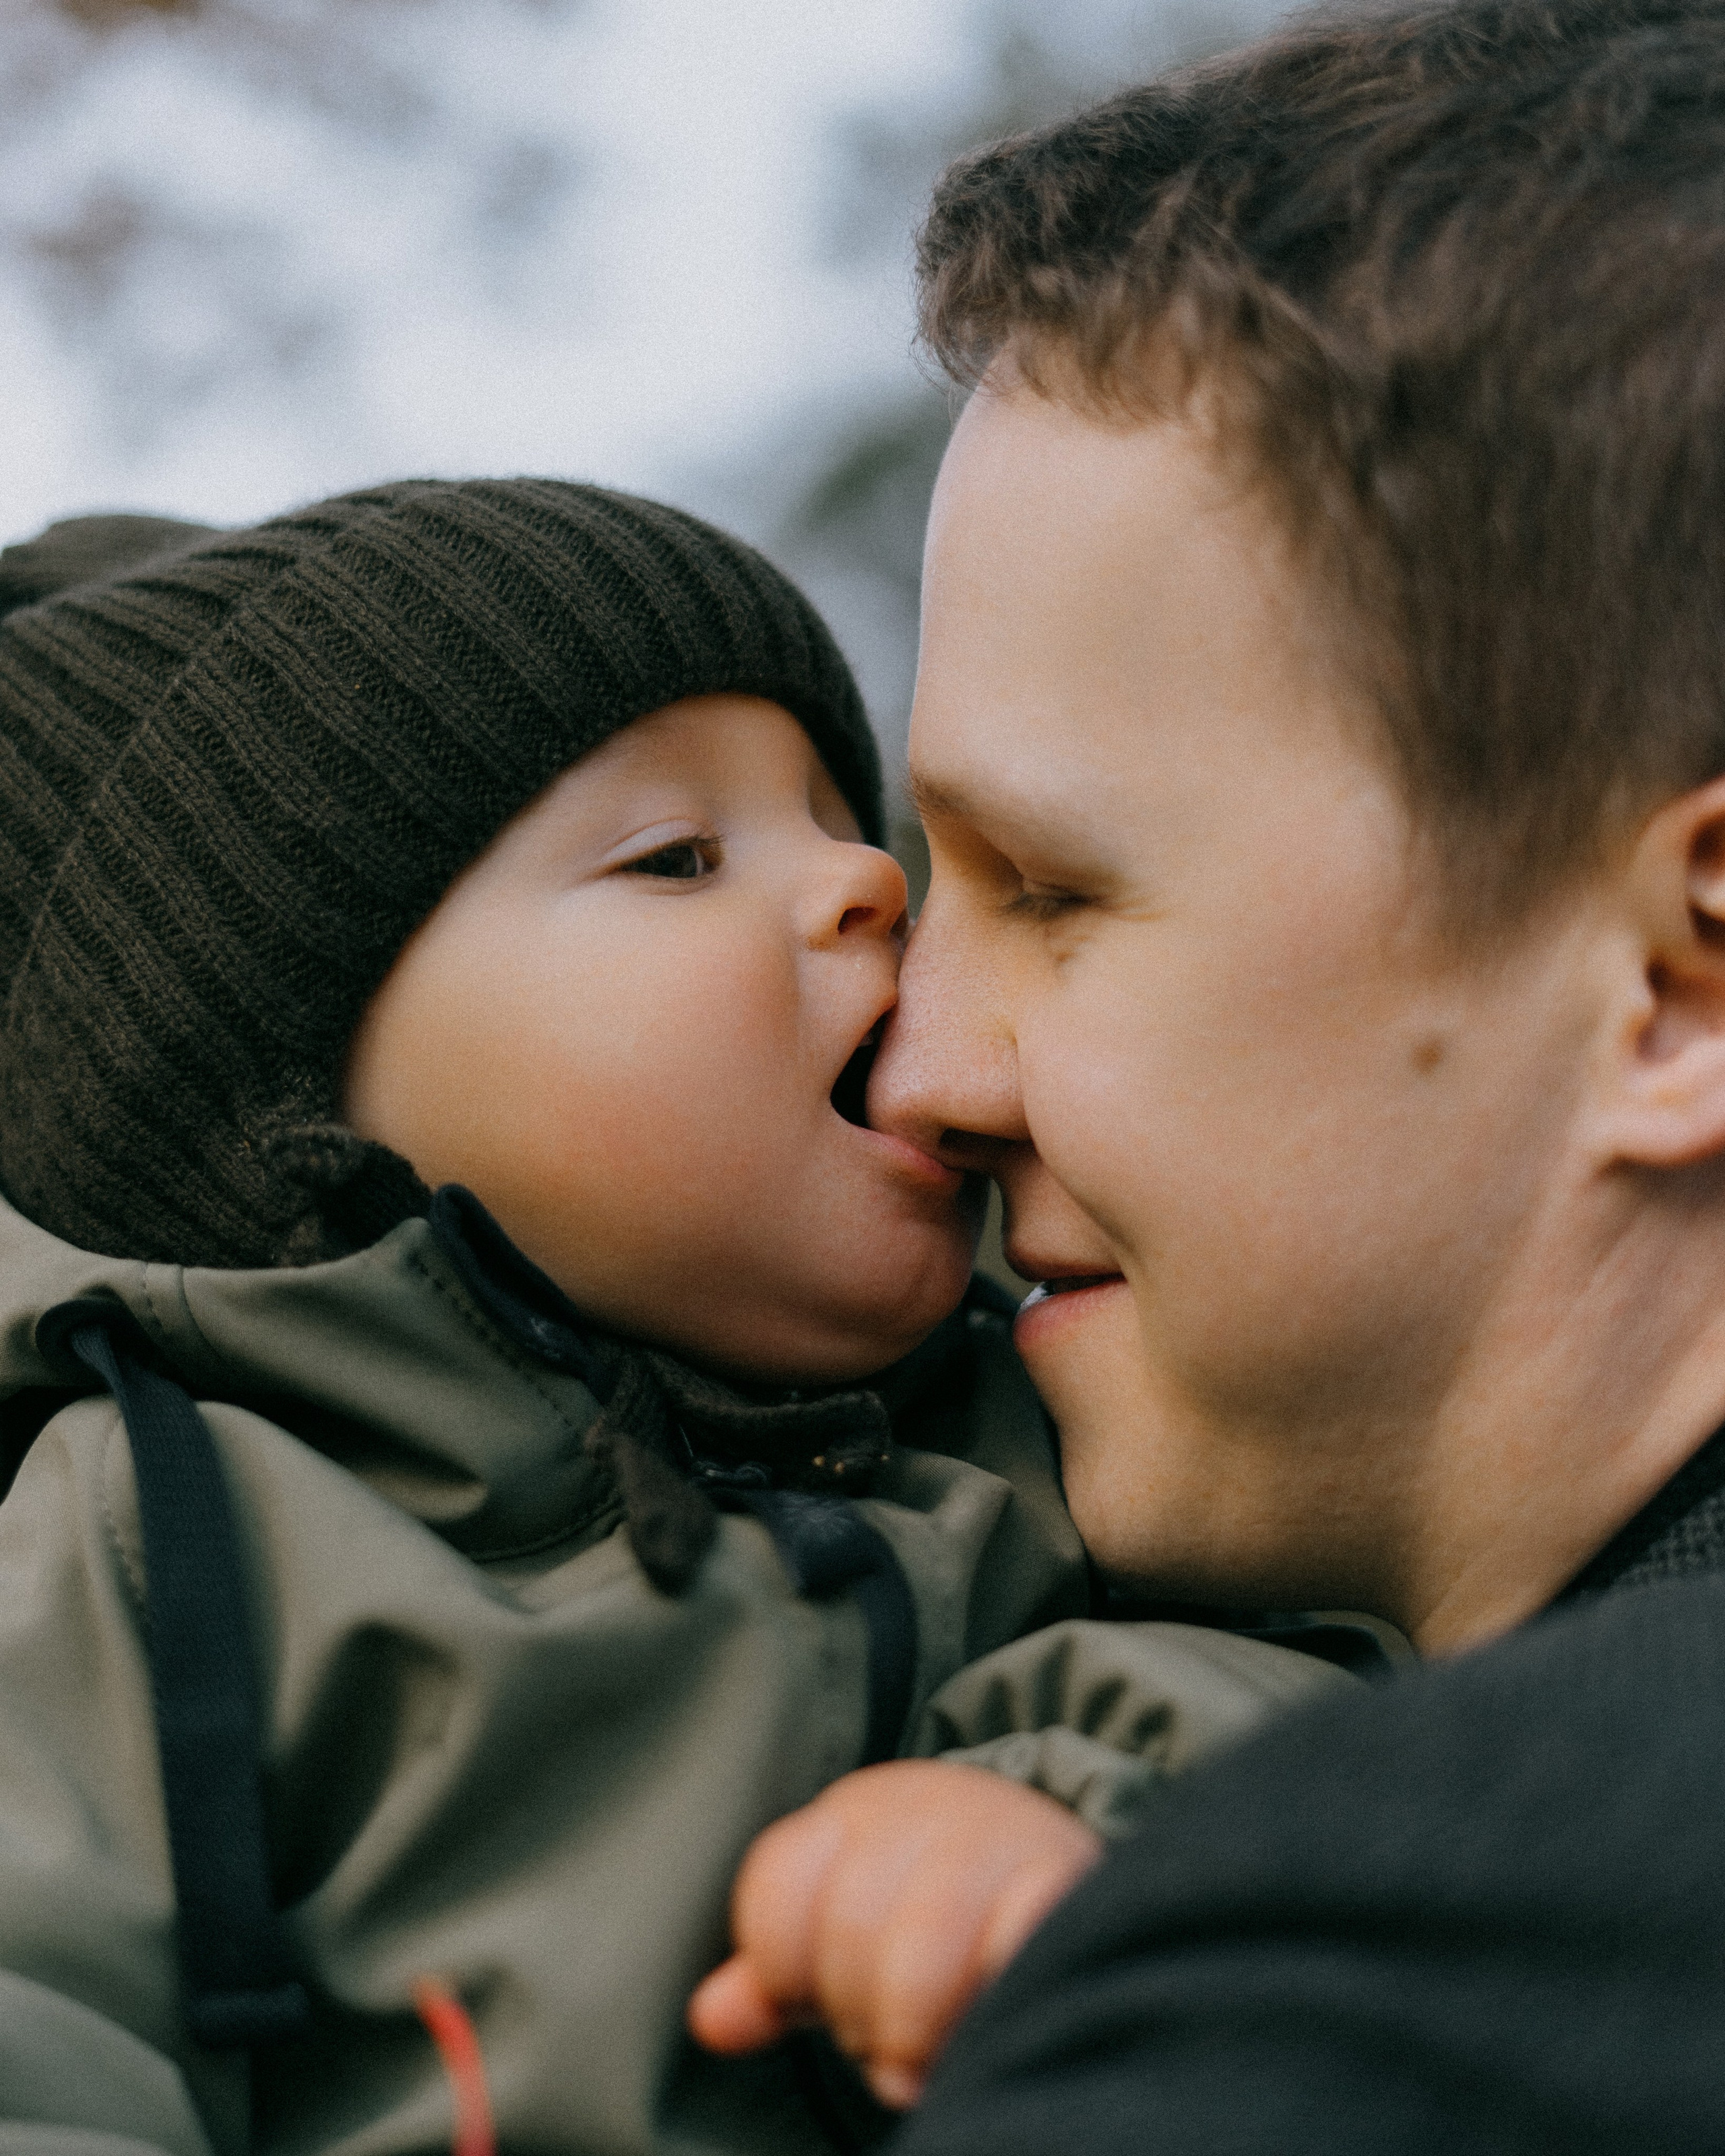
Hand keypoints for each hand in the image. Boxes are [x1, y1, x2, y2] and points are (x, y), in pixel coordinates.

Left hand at [687, 1759, 1101, 2108]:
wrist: (1056, 1860)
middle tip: (888, 2040)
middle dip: (859, 2012)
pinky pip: (1011, 1950)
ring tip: (928, 2056)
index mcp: (850, 1816)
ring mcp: (994, 1838)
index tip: (813, 2000)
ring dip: (916, 2029)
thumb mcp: (846, 1932)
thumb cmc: (931, 1912)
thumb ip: (777, 1977)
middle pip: (847, 1930)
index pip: (777, 1892)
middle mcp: (918, 1810)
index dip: (783, 1971)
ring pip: (918, 1954)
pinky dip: (990, 1999)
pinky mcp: (1063, 1879)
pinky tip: (991, 2016)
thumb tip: (710, 2022)